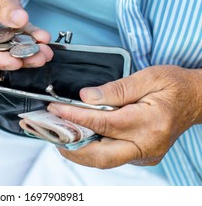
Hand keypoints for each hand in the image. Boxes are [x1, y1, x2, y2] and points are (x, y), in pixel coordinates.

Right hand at [0, 0, 52, 69]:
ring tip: (46, 52)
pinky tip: (44, 37)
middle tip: (38, 58)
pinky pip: (24, 32)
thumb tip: (20, 20)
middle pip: (1, 53)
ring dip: (31, 50)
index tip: (14, 62)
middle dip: (21, 57)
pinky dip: (35, 35)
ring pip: (15, 45)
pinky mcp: (11, 22)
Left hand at [47, 65, 201, 167]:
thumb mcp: (148, 77)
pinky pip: (111, 156)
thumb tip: (86, 97)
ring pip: (104, 160)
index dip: (76, 116)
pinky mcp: (142, 155)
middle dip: (71, 146)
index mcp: (151, 122)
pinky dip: (91, 148)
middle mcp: (148, 144)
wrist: (195, 100)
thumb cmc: (174, 86)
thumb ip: (115, 89)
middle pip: (101, 156)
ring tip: (59, 134)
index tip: (55, 109)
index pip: (104, 123)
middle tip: (51, 132)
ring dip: (78, 150)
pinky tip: (80, 136)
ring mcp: (145, 154)